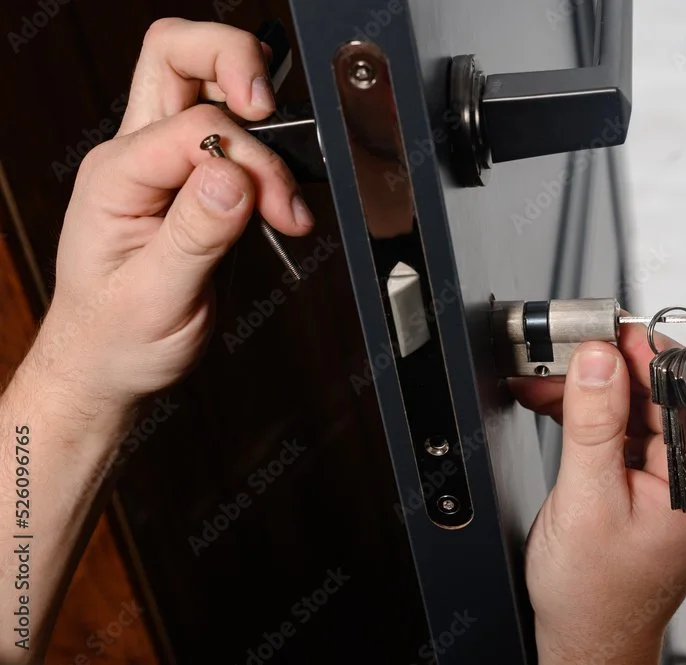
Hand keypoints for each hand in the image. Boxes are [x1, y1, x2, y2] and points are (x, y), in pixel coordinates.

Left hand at [33, 19, 314, 417]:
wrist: (109, 362)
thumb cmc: (118, 336)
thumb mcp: (155, 297)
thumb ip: (195, 233)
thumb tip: (233, 175)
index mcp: (116, 176)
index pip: (195, 125)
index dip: (249, 157)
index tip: (278, 207)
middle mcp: (137, 157)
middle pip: (178, 55)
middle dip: (236, 63)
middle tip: (273, 109)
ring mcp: (166, 164)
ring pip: (209, 85)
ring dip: (263, 123)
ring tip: (287, 197)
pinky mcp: (196, 182)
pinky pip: (237, 138)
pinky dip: (272, 160)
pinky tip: (282, 206)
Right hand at [510, 326, 685, 664]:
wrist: (588, 641)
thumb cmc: (597, 595)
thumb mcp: (588, 501)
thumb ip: (594, 424)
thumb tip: (597, 359)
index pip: (681, 385)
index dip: (639, 349)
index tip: (596, 329)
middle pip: (657, 388)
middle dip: (604, 365)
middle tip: (557, 352)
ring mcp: (670, 474)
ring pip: (633, 403)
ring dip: (587, 387)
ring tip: (543, 380)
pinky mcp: (645, 478)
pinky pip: (619, 426)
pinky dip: (585, 411)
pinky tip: (554, 402)